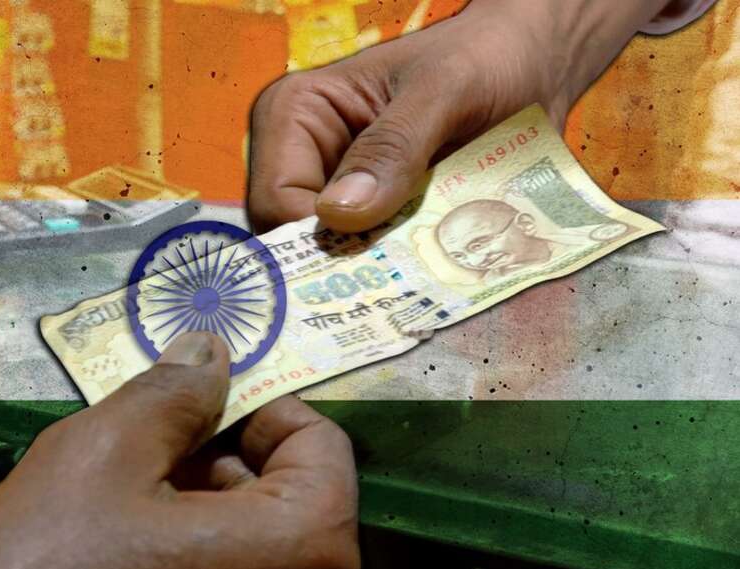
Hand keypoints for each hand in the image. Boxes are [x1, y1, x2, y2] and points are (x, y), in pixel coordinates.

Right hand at [0, 332, 359, 568]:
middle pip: (287, 489)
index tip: (189, 402)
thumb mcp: (101, 456)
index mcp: (303, 551)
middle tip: (139, 449)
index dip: (256, 406)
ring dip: (194, 497)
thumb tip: (211, 351)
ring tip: (116, 501)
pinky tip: (120, 547)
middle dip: (217, 453)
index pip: (320, 443)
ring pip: (252, 532)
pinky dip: (188, 544)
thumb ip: (172, 395)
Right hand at [247, 0, 670, 233]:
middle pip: (297, 241)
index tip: (375, 262)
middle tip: (408, 277)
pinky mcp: (373, 215)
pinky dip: (404, 269)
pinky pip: (373, 259)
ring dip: (383, 271)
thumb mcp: (442, 90)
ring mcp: (337, 191)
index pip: (275, 202)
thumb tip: (340, 214)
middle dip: (349, 262)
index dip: (317, 240)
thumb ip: (393, 146)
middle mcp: (303, 158)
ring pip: (335, 258)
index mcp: (293, 115)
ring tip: (430, 272)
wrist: (528, 61)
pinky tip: (440, 267)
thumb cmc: (479, 56)